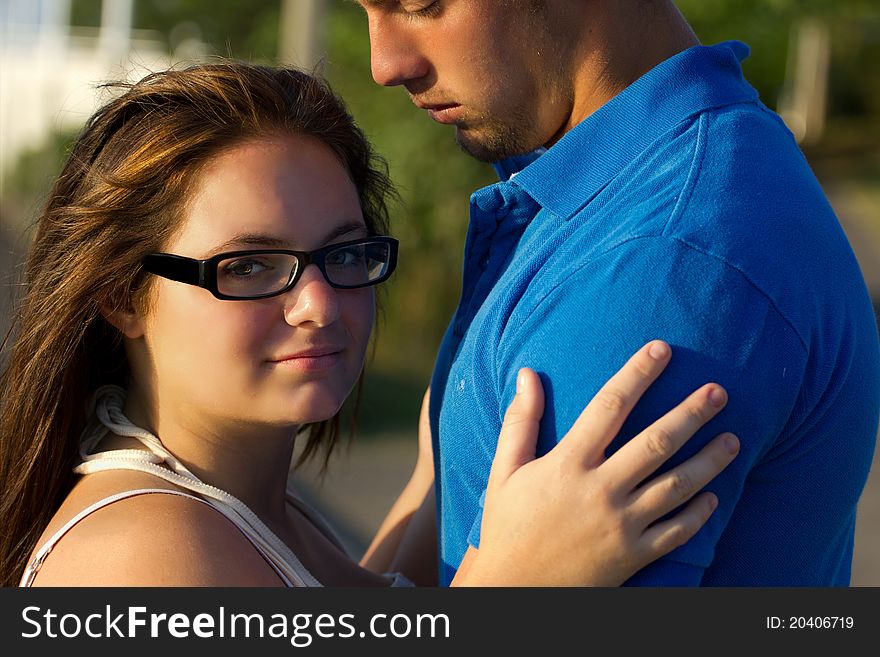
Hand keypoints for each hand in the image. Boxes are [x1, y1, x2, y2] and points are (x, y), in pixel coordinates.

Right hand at [458, 340, 738, 585]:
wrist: (514, 590)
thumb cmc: (507, 526)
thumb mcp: (504, 471)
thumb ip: (520, 421)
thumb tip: (527, 374)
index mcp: (567, 464)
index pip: (609, 406)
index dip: (637, 373)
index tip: (661, 349)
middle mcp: (599, 490)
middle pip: (656, 442)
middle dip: (691, 413)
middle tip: (720, 391)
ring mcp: (620, 525)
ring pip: (677, 486)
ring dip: (709, 461)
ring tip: (733, 439)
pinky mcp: (633, 556)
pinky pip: (676, 533)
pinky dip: (698, 514)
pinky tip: (714, 496)